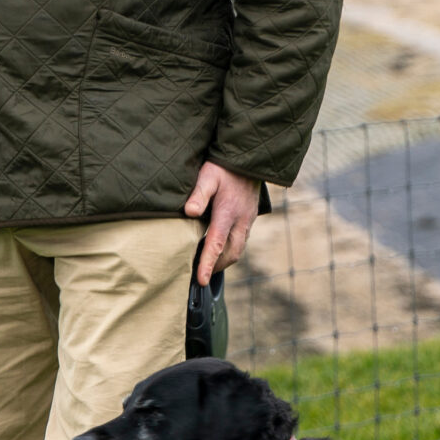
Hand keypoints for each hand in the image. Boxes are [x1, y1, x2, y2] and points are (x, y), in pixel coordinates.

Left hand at [182, 161, 261, 285]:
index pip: (216, 244)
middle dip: (217, 267)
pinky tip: (220, 247)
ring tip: (209, 265)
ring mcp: (247, 220)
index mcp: (227, 213)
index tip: (201, 280)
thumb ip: (199, 194)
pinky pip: (241, 240)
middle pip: (231, 253)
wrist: (249, 158)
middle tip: (201, 275)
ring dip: (225, 260)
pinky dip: (231, 250)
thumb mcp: (208, 176)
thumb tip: (190, 212)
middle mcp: (240, 221)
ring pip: (238, 249)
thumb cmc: (224, 167)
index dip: (208, 264)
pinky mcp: (250, 217)